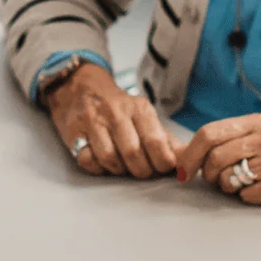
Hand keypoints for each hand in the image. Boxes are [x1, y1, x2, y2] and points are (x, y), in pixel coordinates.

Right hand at [47, 63, 184, 178]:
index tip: (165, 168)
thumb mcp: (143, 115)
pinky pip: (87, 160)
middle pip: (133, 152)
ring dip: (119, 170)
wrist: (82, 88)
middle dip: (142, 170)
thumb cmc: (119, 109)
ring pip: (110, 158)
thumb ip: (164, 137)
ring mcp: (94, 122)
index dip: (162, 161)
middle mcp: (117, 113)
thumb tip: (185, 157)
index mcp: (140, 108)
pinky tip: (103, 163)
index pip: (156, 140)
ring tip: (123, 167)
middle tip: (144, 172)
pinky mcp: (74, 132)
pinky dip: (97, 168)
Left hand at [175, 113, 260, 209]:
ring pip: (228, 179)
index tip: (182, 170)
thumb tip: (182, 155)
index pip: (210, 133)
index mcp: (259, 121)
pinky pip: (247, 196)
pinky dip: (247, 198)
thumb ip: (230, 139)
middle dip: (206, 175)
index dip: (189, 154)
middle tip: (212, 181)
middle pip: (215, 157)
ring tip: (240, 184)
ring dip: (227, 187)